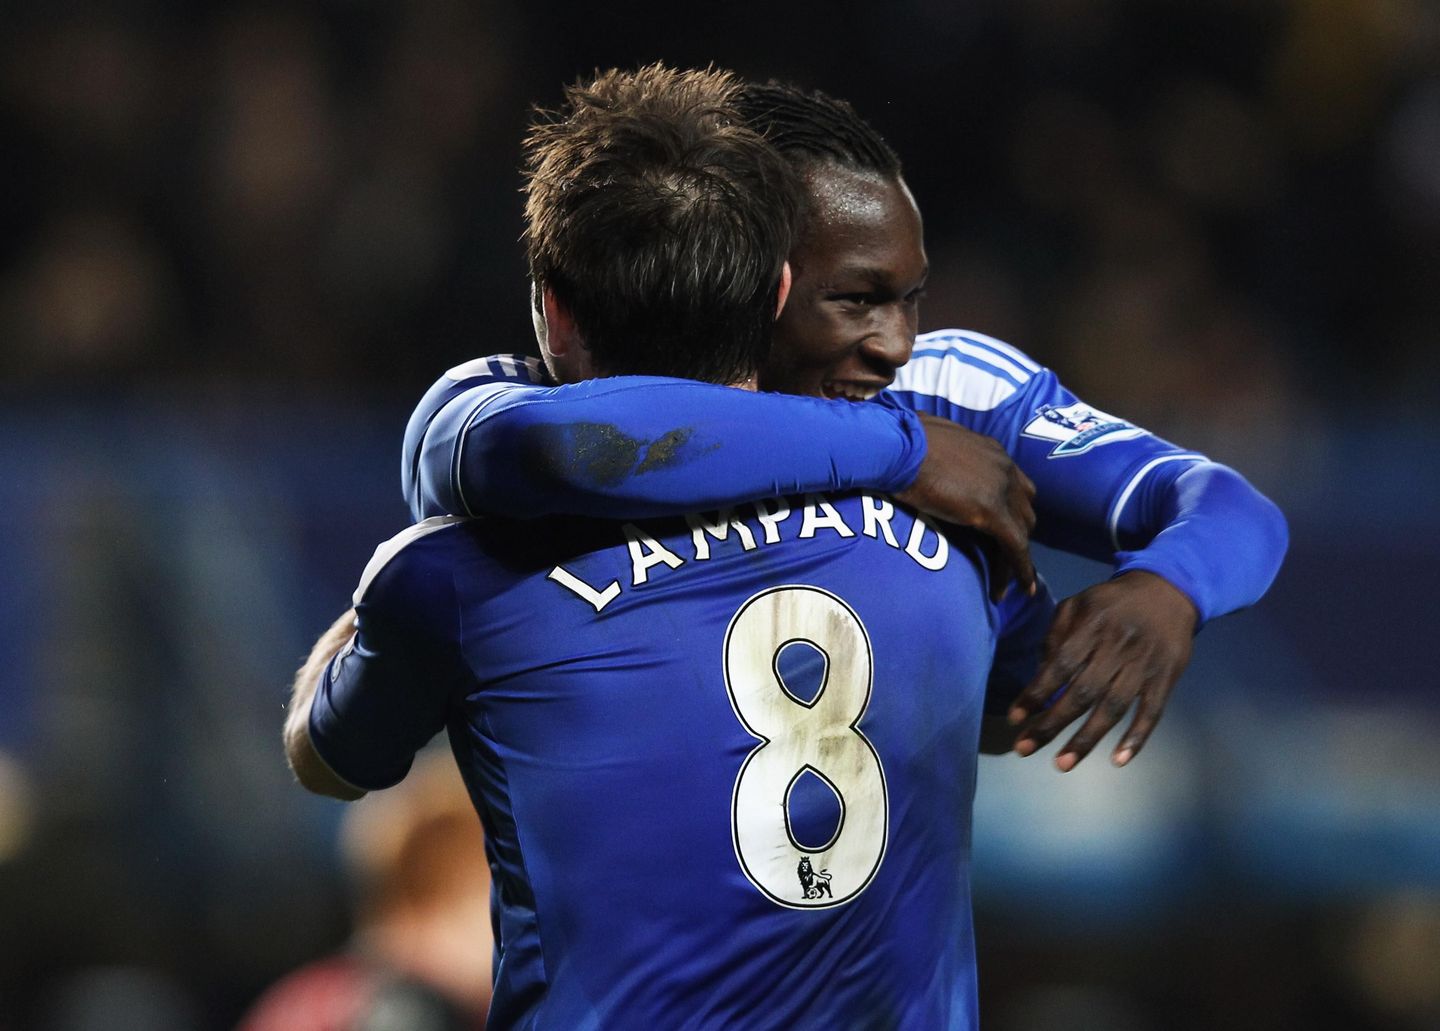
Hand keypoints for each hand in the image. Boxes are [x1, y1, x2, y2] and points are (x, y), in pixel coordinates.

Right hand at [894, 414, 1036, 601]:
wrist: (896, 445)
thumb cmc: (899, 439)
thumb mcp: (929, 439)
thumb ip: (940, 451)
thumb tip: (925, 453)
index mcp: (990, 451)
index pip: (1013, 485)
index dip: (1009, 508)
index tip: (998, 529)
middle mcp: (1004, 467)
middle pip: (1024, 508)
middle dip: (1016, 533)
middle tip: (1000, 557)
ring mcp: (1001, 489)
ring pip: (1022, 531)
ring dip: (1015, 555)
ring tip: (1004, 580)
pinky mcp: (991, 512)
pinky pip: (1016, 547)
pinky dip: (1021, 569)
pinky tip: (1021, 589)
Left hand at [1007, 571, 1197, 770]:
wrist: (1169, 590)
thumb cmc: (1113, 602)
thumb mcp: (1079, 604)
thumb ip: (1056, 634)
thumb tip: (1040, 673)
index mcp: (1093, 627)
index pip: (1059, 666)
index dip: (1036, 693)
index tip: (1014, 718)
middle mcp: (1118, 648)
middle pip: (1082, 693)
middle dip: (1051, 723)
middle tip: (1024, 748)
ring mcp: (1144, 666)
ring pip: (1113, 708)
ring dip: (1087, 739)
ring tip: (1062, 764)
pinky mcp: (1166, 678)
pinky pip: (1152, 712)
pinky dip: (1136, 738)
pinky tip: (1117, 760)